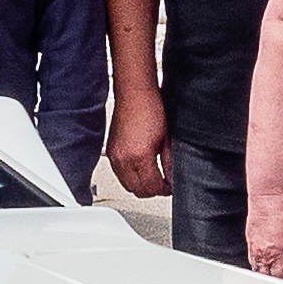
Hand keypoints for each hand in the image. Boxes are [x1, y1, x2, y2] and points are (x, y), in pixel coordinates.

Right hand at [108, 78, 171, 198]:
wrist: (134, 93)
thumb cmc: (150, 108)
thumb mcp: (167, 139)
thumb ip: (169, 163)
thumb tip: (172, 178)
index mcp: (139, 157)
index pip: (152, 187)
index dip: (165, 190)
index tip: (171, 186)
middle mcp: (123, 159)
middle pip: (138, 191)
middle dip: (152, 190)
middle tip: (164, 184)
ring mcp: (114, 156)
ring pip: (127, 185)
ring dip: (140, 185)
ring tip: (153, 177)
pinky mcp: (110, 151)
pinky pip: (119, 175)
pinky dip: (130, 177)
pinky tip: (139, 169)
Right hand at [246, 187, 282, 283]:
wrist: (270, 196)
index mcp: (277, 254)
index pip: (281, 278)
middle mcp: (263, 254)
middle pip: (267, 277)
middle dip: (276, 280)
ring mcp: (254, 248)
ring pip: (257, 270)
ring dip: (266, 274)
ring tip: (275, 271)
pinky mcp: (249, 241)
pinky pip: (251, 260)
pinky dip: (258, 264)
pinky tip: (266, 261)